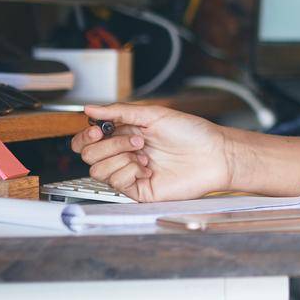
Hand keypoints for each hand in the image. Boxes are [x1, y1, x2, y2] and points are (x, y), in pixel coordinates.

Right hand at [71, 103, 232, 201]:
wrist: (213, 155)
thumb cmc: (191, 133)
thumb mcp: (153, 114)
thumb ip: (119, 112)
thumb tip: (89, 109)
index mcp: (125, 134)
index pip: (89, 139)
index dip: (86, 135)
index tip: (97, 130)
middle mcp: (124, 154)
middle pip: (88, 155)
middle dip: (110, 145)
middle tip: (137, 141)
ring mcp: (130, 173)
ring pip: (97, 171)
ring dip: (121, 157)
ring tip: (146, 154)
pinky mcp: (137, 190)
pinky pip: (116, 182)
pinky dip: (130, 172)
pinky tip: (149, 169)